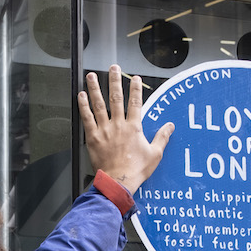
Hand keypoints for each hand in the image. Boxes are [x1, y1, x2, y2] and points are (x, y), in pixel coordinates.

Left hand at [77, 65, 172, 194]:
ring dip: (95, 88)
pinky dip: (83, 106)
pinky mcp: (93, 138)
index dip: (135, 89)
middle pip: (116, 98)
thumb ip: (162, 137)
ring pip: (99, 104)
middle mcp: (118, 125)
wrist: (118, 182)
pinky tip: (80, 95)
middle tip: (113, 68)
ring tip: (91, 76)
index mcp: (134, 128)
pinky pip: (87, 118)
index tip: (135, 78)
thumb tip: (170, 126)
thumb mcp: (155, 154)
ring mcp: (104, 130)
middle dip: (115, 81)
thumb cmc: (136, 170)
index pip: (135, 102)